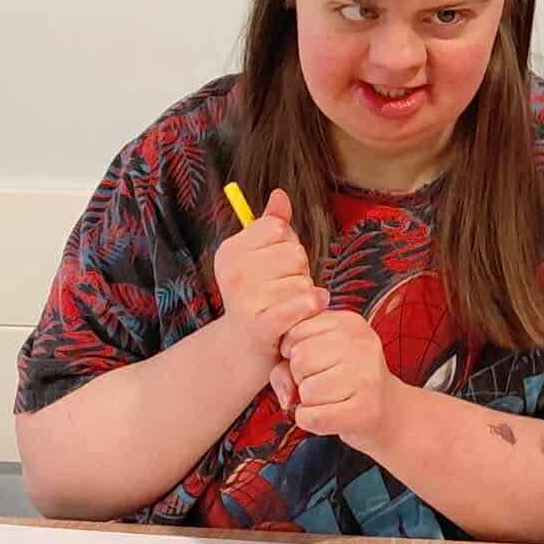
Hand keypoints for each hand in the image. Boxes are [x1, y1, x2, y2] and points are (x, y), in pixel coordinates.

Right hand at [214, 189, 327, 380]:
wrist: (246, 348)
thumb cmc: (261, 296)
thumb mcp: (263, 257)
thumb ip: (273, 225)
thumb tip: (280, 195)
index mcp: (230, 251)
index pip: (278, 227)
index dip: (287, 244)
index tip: (276, 264)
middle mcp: (233, 273)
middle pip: (293, 253)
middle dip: (298, 271)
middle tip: (284, 289)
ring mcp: (245, 300)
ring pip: (301, 279)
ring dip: (304, 293)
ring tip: (288, 305)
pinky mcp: (262, 325)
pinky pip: (301, 303)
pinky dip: (313, 305)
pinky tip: (313, 307)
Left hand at [275, 309, 401, 452]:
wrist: (390, 411)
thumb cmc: (344, 380)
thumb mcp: (318, 355)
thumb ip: (287, 361)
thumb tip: (288, 392)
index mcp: (349, 322)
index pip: (295, 331)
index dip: (292, 353)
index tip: (313, 362)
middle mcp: (362, 343)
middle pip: (299, 360)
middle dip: (300, 378)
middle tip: (322, 383)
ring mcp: (367, 376)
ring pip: (306, 391)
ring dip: (308, 402)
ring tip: (330, 399)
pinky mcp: (366, 409)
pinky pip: (313, 417)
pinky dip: (310, 421)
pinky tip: (328, 416)